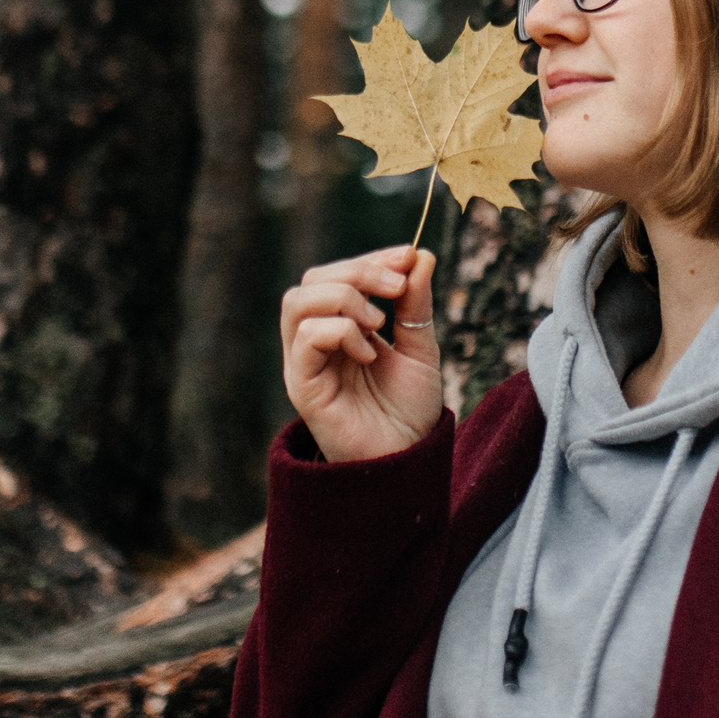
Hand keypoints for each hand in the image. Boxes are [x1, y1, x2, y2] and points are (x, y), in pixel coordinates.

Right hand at [279, 246, 440, 462]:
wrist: (407, 462)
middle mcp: (314, 342)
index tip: (408, 257)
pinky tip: (368, 355)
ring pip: (298, 302)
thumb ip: (415, 305)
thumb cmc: (409, 412)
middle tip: (397, 288)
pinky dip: (340, 332)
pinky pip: (305, 338)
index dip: (369, 260)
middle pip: (312, 280)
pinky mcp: (302, 386)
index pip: (335, 276)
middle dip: (358, 272)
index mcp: (339, 328)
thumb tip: (420, 255)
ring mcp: (304, 363)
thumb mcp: (420, 349)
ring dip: (345, 299)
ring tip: (378, 325)